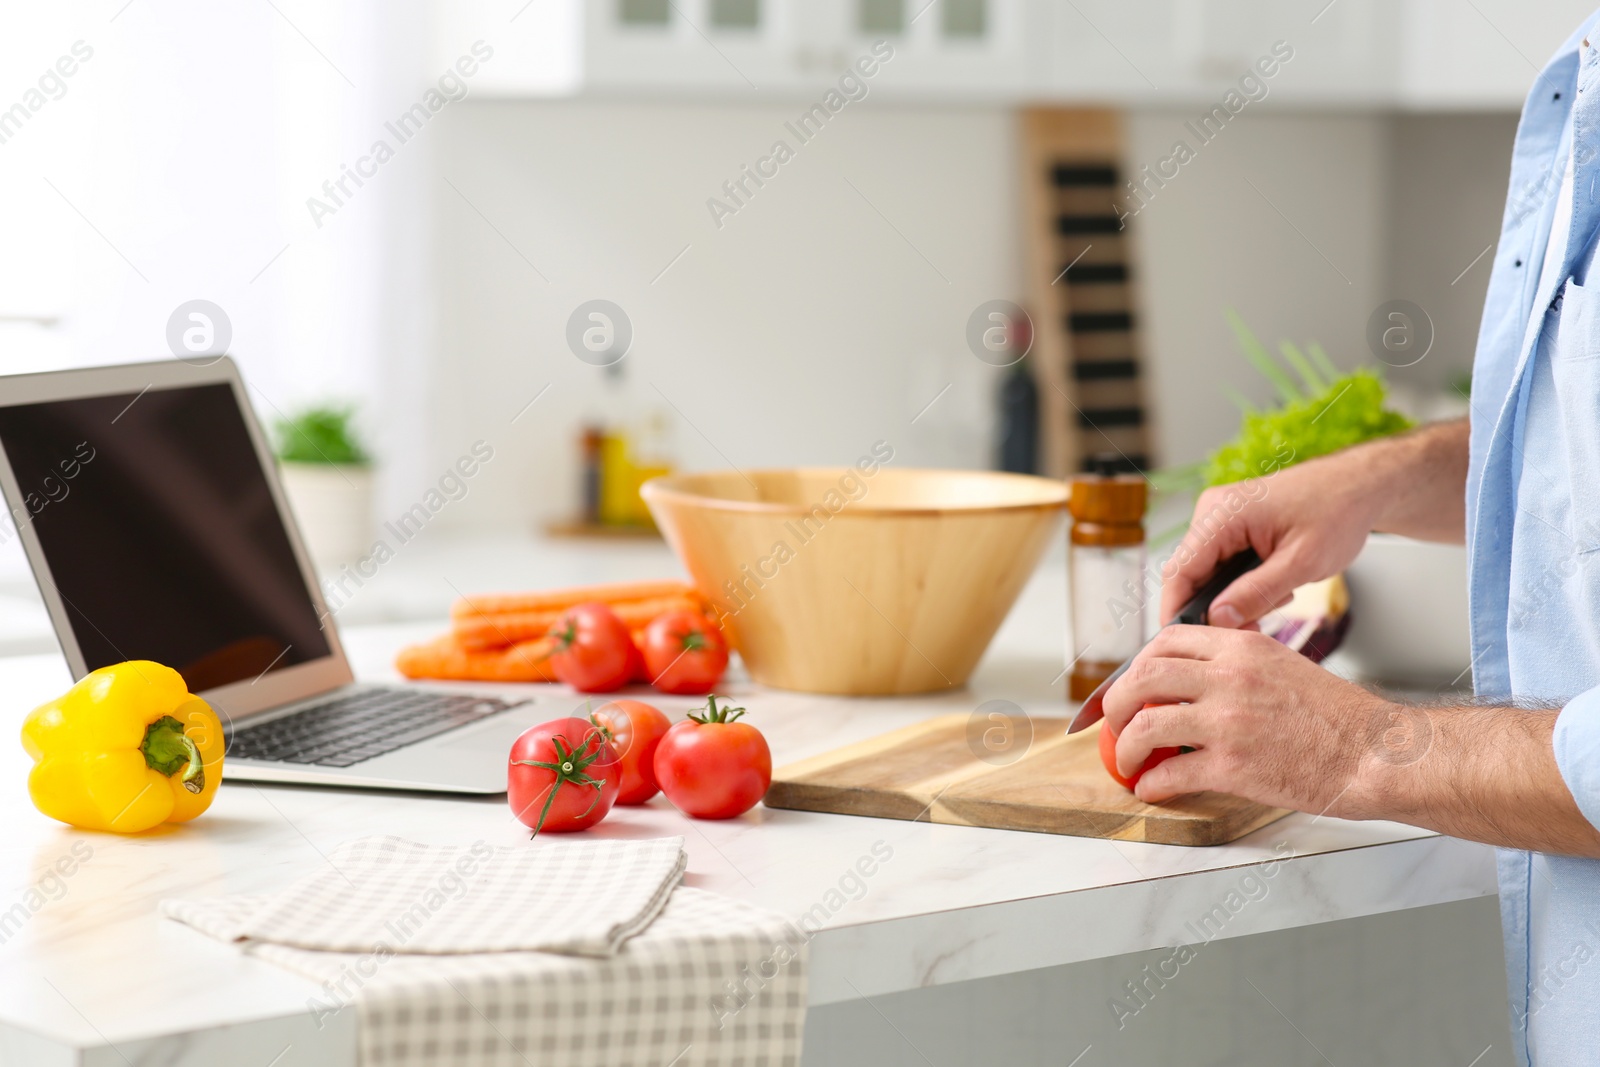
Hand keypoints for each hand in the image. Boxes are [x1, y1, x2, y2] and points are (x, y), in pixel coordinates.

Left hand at [1101, 625, 1392, 812]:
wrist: (1373, 754)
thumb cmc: (1338, 716)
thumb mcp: (1284, 664)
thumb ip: (1238, 665)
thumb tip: (1195, 677)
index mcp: (1242, 648)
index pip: (1167, 641)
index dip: (1140, 664)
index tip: (1135, 684)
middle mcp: (1228, 678)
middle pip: (1144, 678)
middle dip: (1118, 702)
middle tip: (1116, 721)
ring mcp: (1227, 722)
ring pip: (1147, 725)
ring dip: (1126, 746)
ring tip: (1126, 760)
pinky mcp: (1232, 766)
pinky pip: (1171, 773)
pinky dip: (1152, 782)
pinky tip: (1151, 788)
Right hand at [1158, 451, 1379, 627]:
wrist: (1358, 486)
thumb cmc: (1337, 512)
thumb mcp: (1301, 562)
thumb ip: (1256, 592)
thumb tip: (1217, 620)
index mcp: (1223, 513)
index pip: (1180, 570)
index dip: (1176, 609)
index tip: (1183, 641)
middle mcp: (1213, 511)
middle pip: (1191, 574)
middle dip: (1216, 608)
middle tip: (1253, 628)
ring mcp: (1221, 517)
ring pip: (1208, 573)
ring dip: (1234, 596)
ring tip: (1279, 596)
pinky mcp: (1232, 525)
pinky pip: (1223, 564)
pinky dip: (1243, 583)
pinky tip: (1275, 584)